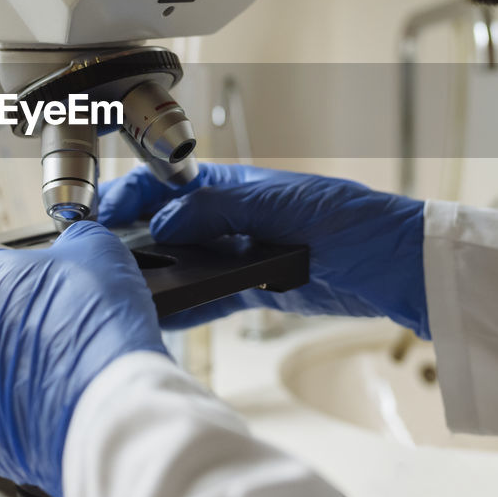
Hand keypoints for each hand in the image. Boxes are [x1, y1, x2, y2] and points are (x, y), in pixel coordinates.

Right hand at [99, 164, 428, 336]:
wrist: (398, 266)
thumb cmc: (355, 221)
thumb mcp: (282, 206)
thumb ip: (218, 211)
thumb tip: (164, 222)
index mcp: (237, 184)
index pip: (170, 183)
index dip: (133, 194)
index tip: (104, 211)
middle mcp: (234, 216)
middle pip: (169, 222)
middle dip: (133, 233)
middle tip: (99, 251)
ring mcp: (243, 252)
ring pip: (185, 261)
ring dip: (156, 271)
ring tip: (121, 286)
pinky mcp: (256, 286)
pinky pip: (210, 294)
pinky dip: (185, 304)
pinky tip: (161, 313)